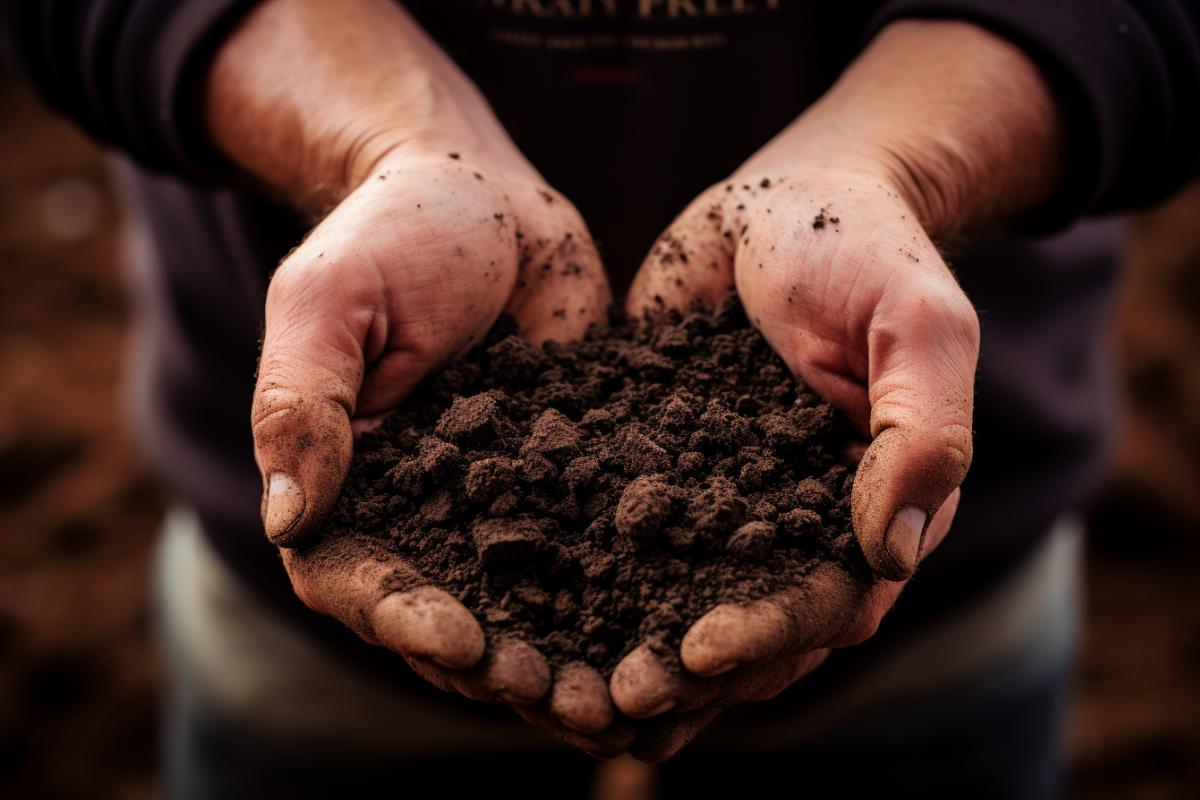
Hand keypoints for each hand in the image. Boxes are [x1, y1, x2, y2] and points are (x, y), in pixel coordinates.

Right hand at [207, 0, 629, 754]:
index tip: (462, 641)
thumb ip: (304, 405)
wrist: (484, 193)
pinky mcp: (571, 475)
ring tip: (617, 693)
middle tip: (554, 692)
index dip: (402, 620)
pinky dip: (627, 589)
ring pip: (526, 600)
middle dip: (495, 661)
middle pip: (445, 612)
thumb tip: (289, 522)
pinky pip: (594, 543)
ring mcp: (501, 500)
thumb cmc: (391, 234)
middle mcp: (421, 510)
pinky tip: (674, 621)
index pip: (356, 580)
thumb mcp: (328, 303)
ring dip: (564, 650)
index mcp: (347, 484)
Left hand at [609, 18, 1063, 760]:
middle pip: (746, 629)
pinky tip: (521, 612)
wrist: (785, 196)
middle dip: (683, 674)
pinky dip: (582, 581)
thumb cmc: (865, 250)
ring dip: (625, 649)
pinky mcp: (655, 468)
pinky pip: (619, 534)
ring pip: (676, 600)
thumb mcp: (917, 326)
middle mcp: (793, 526)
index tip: (699, 652)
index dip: (768, 637)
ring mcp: (720, 503)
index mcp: (870, 512)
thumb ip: (922, 432)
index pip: (824, 604)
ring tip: (559, 692)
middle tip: (612, 702)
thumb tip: (897, 556)